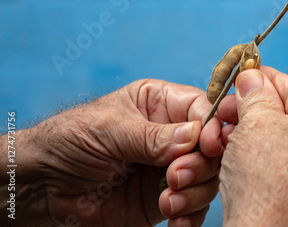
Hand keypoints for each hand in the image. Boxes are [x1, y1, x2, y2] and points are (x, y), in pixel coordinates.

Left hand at [0, 79, 223, 226]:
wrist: (42, 187)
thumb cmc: (69, 140)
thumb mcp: (110, 129)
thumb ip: (153, 136)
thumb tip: (196, 137)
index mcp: (160, 104)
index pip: (201, 108)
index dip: (213, 126)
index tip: (210, 145)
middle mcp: (171, 134)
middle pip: (211, 147)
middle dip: (200, 164)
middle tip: (175, 177)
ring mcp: (170, 167)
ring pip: (208, 178)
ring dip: (195, 193)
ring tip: (167, 201)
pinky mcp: (165, 197)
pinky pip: (193, 207)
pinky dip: (190, 216)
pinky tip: (175, 220)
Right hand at [218, 67, 287, 226]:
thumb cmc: (266, 183)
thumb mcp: (254, 123)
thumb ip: (255, 92)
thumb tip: (252, 77)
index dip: (262, 81)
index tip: (240, 81)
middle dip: (260, 113)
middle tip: (230, 116)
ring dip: (265, 138)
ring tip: (235, 141)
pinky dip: (278, 164)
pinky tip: (253, 168)